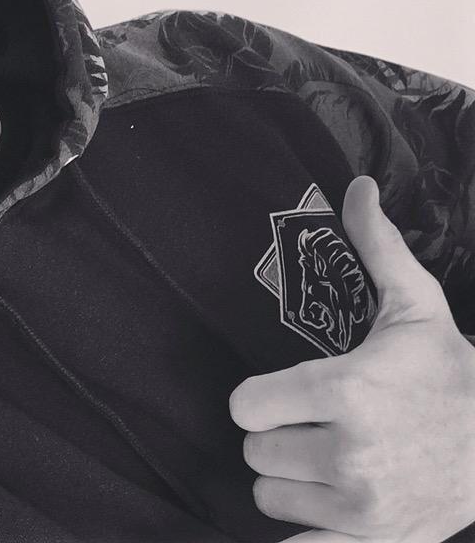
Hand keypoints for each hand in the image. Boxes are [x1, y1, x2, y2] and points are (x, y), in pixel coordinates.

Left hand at [229, 176, 474, 542]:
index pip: (245, 406)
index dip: (257, 397)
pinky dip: (301, 534)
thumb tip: (358, 186)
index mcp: (346, 390)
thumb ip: (377, 244)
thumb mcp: (415, 303)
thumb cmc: (449, 371)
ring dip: (288, 481)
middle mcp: (349, 453)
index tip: (281, 393)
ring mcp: (362, 508)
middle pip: (254, 449)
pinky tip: (314, 511)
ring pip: (270, 497)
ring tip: (326, 460)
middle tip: (312, 425)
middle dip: (275, 435)